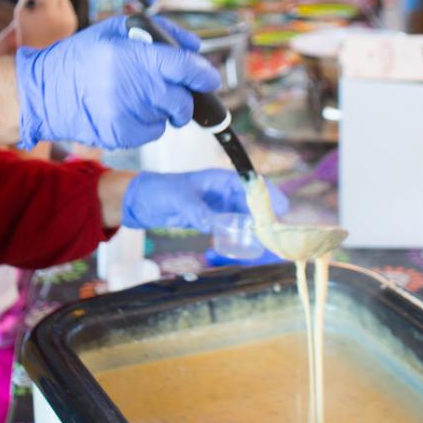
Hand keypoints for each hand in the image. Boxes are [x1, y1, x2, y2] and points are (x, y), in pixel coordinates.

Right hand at [13, 0, 76, 48]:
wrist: (36, 53)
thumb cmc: (24, 29)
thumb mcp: (21, 10)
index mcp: (49, 11)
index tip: (34, 2)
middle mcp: (63, 16)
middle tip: (39, 6)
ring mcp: (71, 21)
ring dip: (55, 1)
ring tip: (44, 13)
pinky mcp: (74, 24)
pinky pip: (68, 7)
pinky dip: (60, 9)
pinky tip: (51, 19)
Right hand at [15, 16, 217, 150]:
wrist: (44, 92)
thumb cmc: (82, 56)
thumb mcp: (115, 30)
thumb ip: (161, 32)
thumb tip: (195, 48)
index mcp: (132, 57)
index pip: (185, 68)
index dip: (204, 74)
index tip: (209, 78)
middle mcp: (131, 87)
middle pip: (182, 101)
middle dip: (185, 98)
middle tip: (177, 92)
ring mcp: (126, 115)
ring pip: (168, 118)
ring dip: (163, 109)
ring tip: (138, 95)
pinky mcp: (120, 136)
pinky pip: (151, 132)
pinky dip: (148, 122)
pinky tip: (126, 109)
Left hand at [121, 171, 289, 231]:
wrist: (141, 201)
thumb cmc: (159, 191)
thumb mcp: (177, 198)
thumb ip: (194, 209)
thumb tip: (211, 223)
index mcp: (217, 179)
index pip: (248, 184)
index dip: (266, 194)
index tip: (281, 207)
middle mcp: (221, 191)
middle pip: (251, 201)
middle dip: (267, 213)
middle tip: (281, 229)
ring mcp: (217, 205)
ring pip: (244, 214)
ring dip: (257, 224)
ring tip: (271, 239)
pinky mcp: (210, 219)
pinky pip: (232, 225)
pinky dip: (243, 232)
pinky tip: (251, 243)